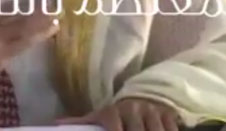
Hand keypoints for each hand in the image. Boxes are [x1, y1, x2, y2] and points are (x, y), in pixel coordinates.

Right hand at [0, 0, 58, 95]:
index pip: (9, 11)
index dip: (28, 6)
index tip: (44, 1)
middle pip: (22, 28)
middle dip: (41, 20)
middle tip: (57, 12)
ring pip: (22, 43)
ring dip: (39, 34)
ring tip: (55, 25)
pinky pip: (12, 56)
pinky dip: (23, 47)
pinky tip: (34, 41)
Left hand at [56, 98, 179, 130]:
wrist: (143, 96)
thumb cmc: (118, 114)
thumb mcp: (100, 115)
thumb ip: (79, 122)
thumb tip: (54, 123)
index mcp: (113, 111)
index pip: (114, 124)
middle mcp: (132, 109)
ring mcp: (151, 111)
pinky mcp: (167, 113)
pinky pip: (171, 129)